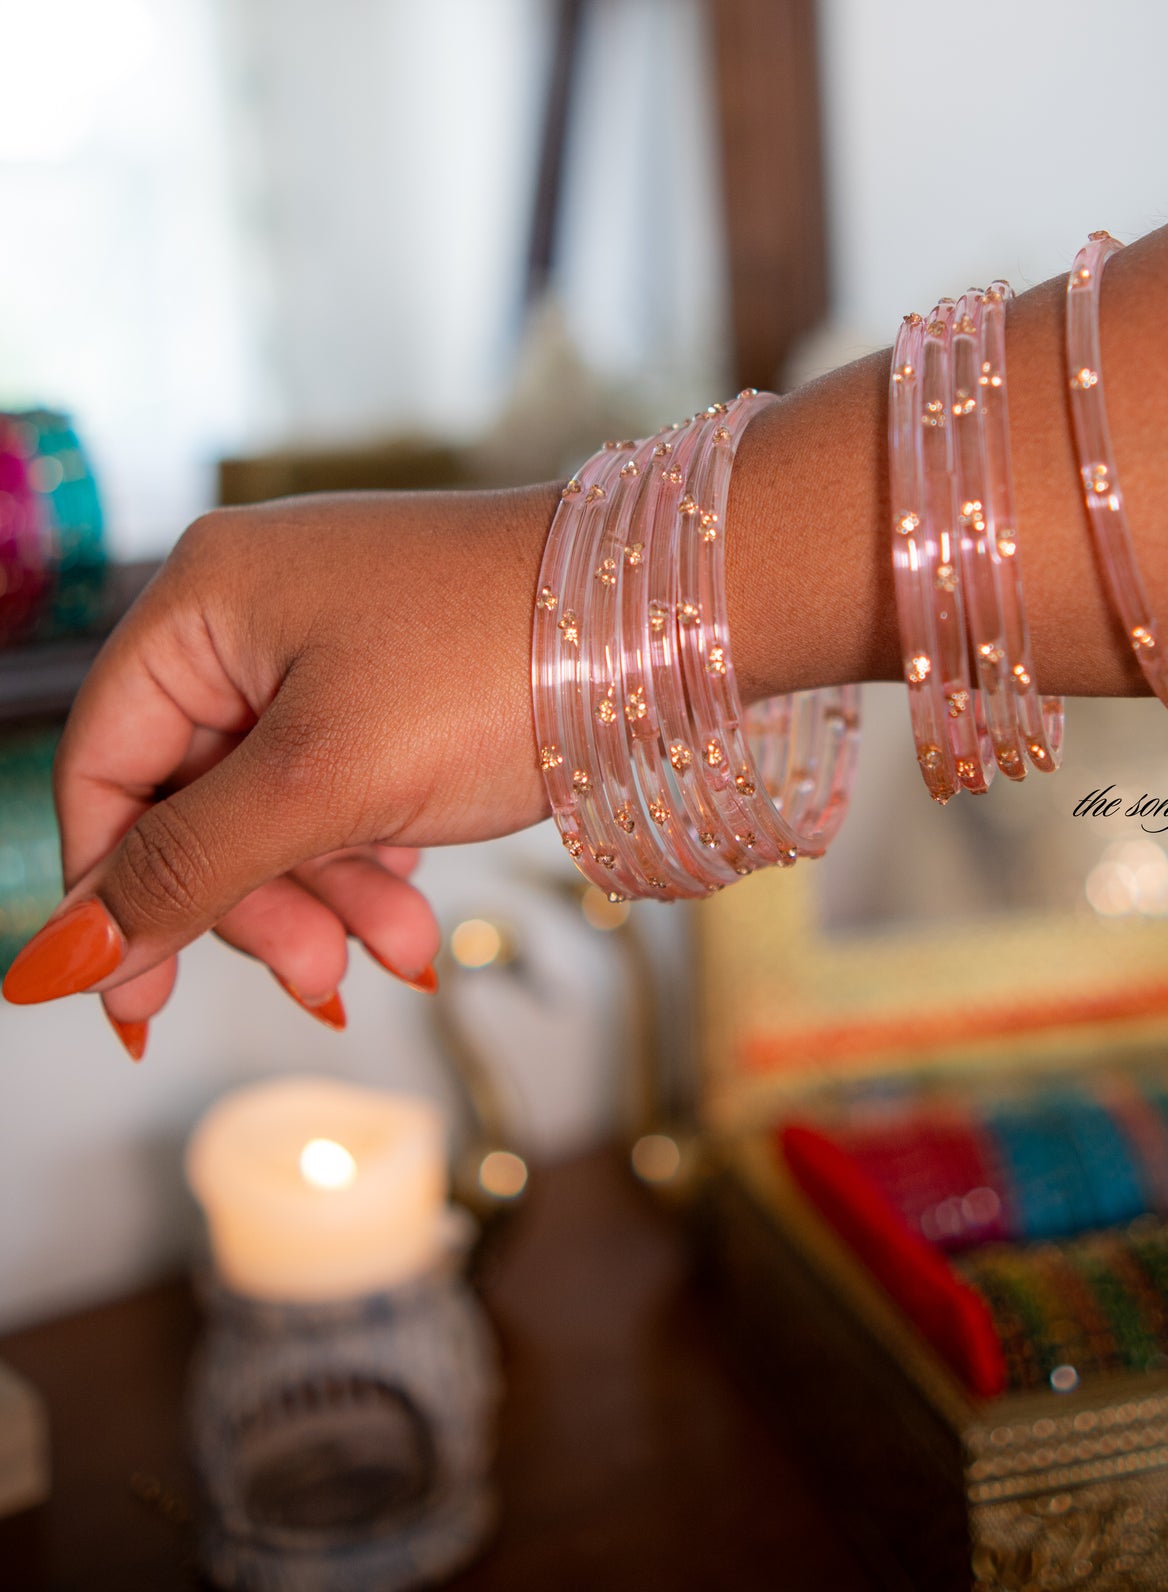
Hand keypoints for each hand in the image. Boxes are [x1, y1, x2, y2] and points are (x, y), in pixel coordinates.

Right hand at [1, 487, 556, 1042]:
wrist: (666, 615)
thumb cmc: (493, 665)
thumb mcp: (324, 784)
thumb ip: (188, 870)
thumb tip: (59, 959)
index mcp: (204, 599)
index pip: (104, 766)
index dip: (112, 892)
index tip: (134, 1009)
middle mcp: (252, 608)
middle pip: (191, 797)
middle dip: (255, 899)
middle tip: (319, 978)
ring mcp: (328, 638)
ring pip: (273, 804)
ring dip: (326, 894)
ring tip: (399, 951)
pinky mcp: (393, 673)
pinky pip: (339, 783)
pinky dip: (369, 853)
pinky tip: (415, 900)